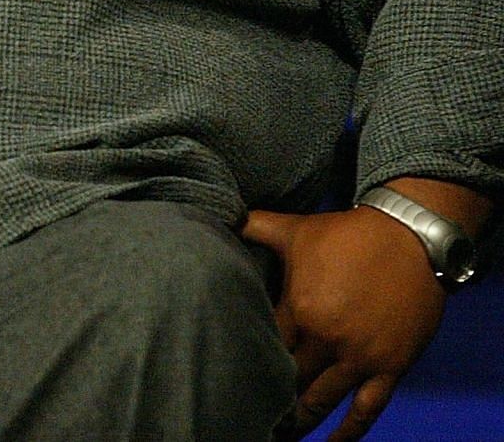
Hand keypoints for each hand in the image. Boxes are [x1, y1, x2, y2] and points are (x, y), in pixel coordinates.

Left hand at [241, 206, 445, 440]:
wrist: (410, 238)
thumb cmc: (347, 234)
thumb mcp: (295, 227)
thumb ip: (255, 226)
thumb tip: (221, 212)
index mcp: (300, 308)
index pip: (263, 345)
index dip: (244, 363)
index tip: (226, 378)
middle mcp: (328, 338)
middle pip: (289, 379)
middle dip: (268, 398)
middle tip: (247, 414)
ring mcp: (360, 357)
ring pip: (322, 401)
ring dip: (299, 421)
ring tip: (277, 434)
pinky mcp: (390, 367)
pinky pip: (367, 409)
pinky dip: (350, 431)